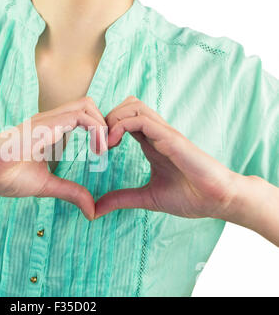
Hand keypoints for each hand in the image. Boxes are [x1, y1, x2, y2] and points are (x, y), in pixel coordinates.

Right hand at [0, 97, 106, 219]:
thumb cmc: (6, 176)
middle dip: (106, 123)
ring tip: (104, 149)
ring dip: (102, 124)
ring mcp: (46, 120)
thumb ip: (71, 193)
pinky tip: (96, 149)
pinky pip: (76, 116)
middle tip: (110, 148)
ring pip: (86, 105)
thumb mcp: (47, 186)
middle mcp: (51, 120)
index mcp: (52, 130)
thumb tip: (91, 210)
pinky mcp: (42, 125)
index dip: (100, 129)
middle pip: (89, 105)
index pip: (84, 115)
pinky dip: (94, 128)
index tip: (105, 152)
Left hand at [95, 96, 240, 219]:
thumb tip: (96, 209)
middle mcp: (156, 133)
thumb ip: (121, 199)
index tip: (98, 150)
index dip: (106, 128)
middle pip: (127, 105)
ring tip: (104, 144)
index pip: (125, 119)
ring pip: (133, 106)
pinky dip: (120, 126)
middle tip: (98, 143)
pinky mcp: (170, 138)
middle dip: (106, 118)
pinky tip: (113, 144)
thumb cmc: (190, 197)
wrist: (218, 200)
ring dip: (112, 119)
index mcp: (151, 142)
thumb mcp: (146, 198)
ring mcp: (164, 133)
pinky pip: (140, 120)